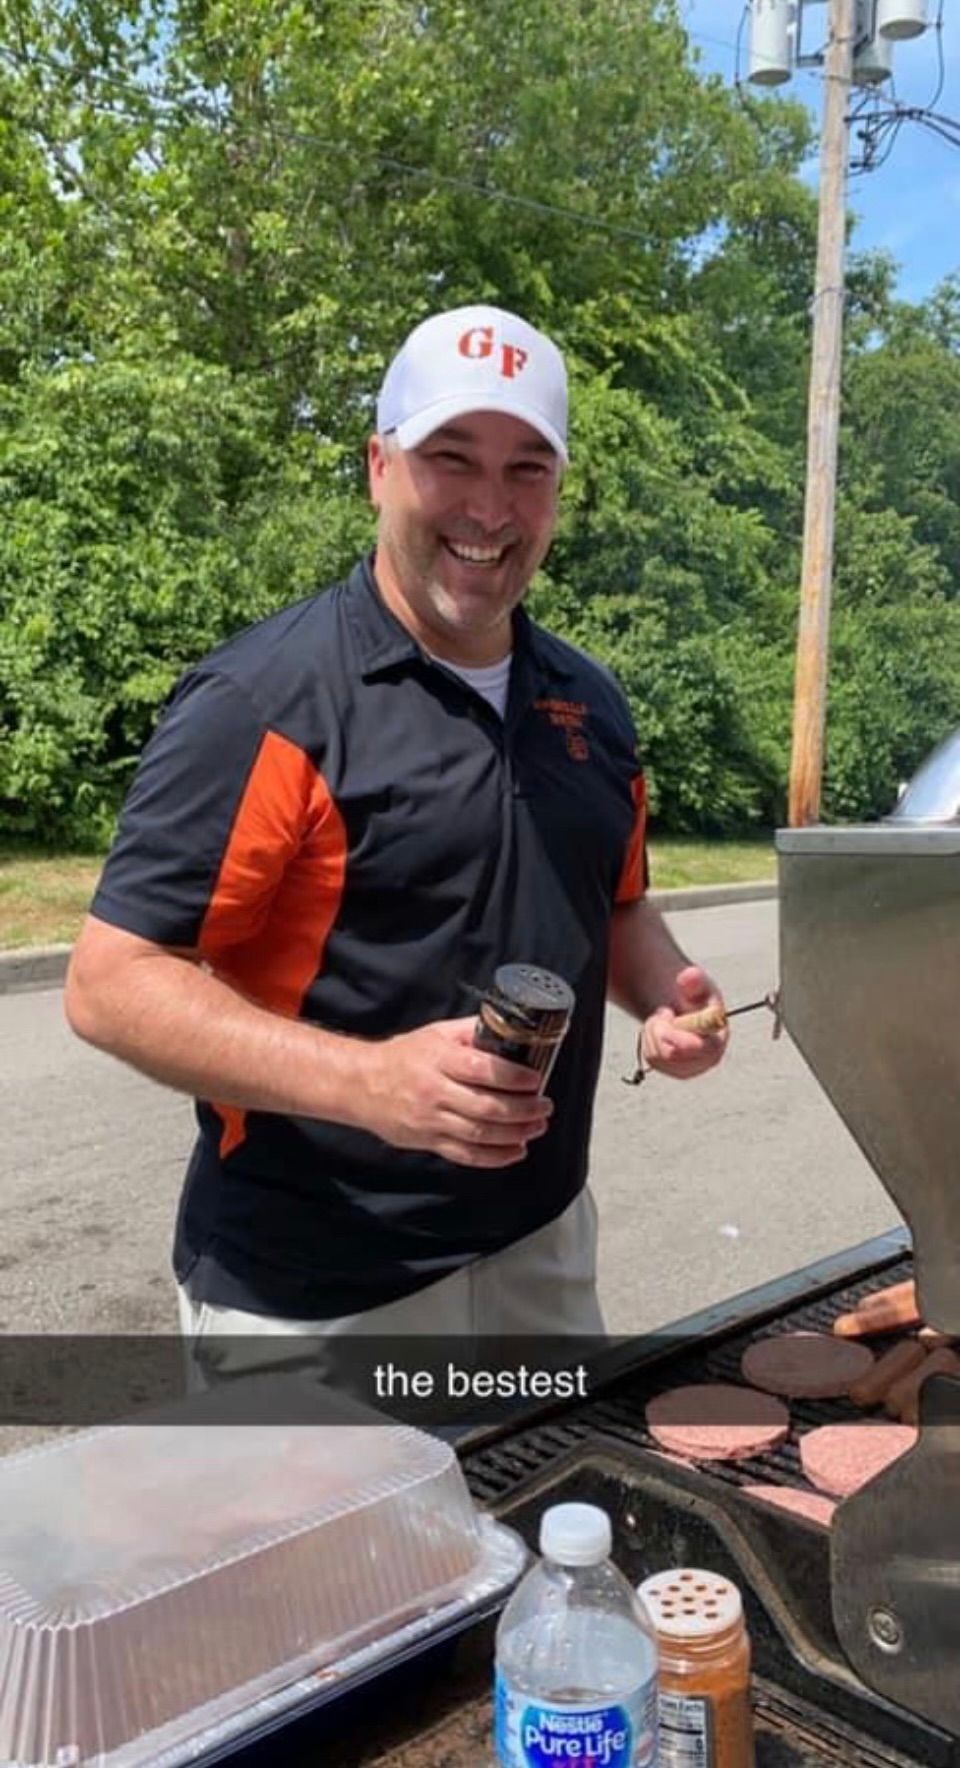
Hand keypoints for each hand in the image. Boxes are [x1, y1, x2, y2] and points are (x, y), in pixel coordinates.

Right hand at [358, 1016, 552, 1166]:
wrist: (360, 1085)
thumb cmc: (402, 1057)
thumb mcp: (436, 1034)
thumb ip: (471, 1032)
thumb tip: (508, 1028)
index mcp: (439, 1060)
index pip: (482, 1069)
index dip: (513, 1076)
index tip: (535, 1079)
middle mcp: (435, 1091)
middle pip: (486, 1106)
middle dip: (522, 1109)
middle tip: (544, 1106)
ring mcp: (431, 1120)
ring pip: (480, 1133)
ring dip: (515, 1133)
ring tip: (537, 1127)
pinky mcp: (428, 1142)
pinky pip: (465, 1155)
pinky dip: (494, 1157)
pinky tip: (515, 1151)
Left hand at [639, 966, 728, 1080]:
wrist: (682, 1007)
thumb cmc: (694, 996)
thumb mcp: (696, 984)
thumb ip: (694, 979)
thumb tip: (689, 976)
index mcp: (718, 1039)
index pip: (704, 1050)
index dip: (681, 1038)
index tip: (666, 1018)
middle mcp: (706, 1060)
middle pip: (673, 1056)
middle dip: (661, 1031)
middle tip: (663, 1012)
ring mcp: (688, 1068)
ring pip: (659, 1058)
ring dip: (653, 1034)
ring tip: (663, 1018)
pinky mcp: (670, 1070)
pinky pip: (651, 1060)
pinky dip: (648, 1042)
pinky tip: (658, 1030)